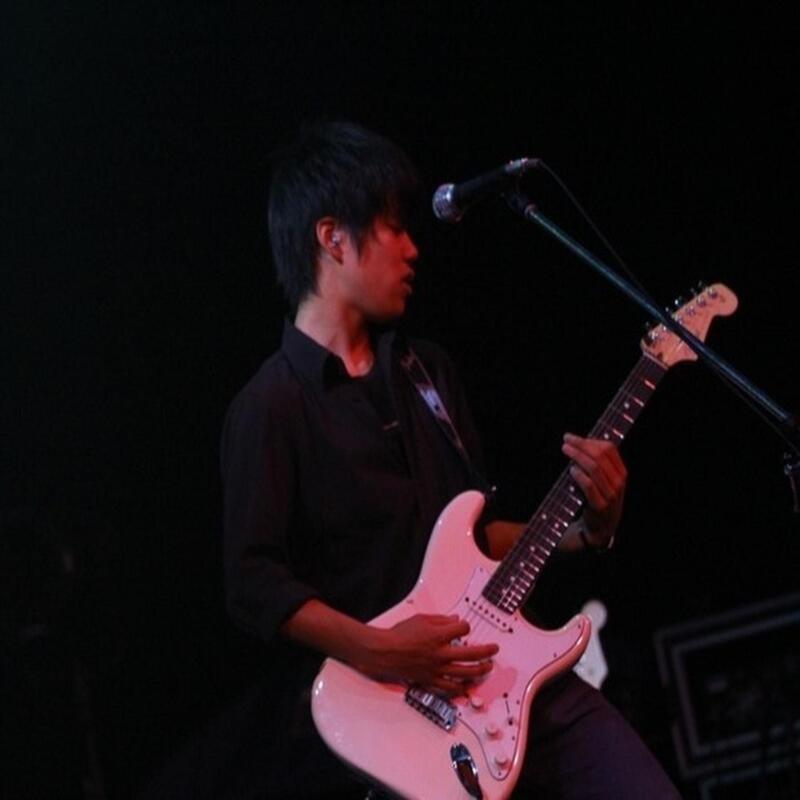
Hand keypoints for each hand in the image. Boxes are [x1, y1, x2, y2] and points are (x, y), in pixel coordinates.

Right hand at [362, 614, 497, 695]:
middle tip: (494, 649)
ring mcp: (437, 669)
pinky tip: (467, 685)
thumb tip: (456, 620)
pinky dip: (461, 687)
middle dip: (486, 651)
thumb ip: (441, 620)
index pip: (463, 629)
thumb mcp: (421, 619)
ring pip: (465, 673)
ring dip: (480, 669)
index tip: (464, 627)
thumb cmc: (400, 634)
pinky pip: (450, 688)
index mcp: (437, 636)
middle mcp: (440, 654)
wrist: (384, 652)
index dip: (466, 627)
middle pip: (471, 654)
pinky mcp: (431, 680)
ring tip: (487, 667)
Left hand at [561, 433, 626, 547]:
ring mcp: (611, 495)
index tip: (572, 438)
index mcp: (621, 472)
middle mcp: (619, 482)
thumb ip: (597, 463)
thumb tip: (579, 442)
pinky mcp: (600, 506)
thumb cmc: (597, 499)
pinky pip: (589, 485)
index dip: (589, 440)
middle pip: (601, 455)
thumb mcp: (603, 480)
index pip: (609, 448)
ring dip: (577, 456)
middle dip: (581, 445)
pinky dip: (579, 475)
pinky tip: (571, 469)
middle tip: (565, 441)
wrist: (600, 528)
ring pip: (595, 468)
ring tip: (565, 450)